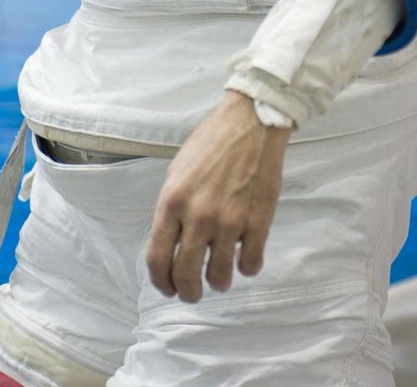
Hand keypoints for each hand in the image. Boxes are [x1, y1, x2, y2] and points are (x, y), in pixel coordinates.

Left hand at [146, 90, 291, 303]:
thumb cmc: (211, 143)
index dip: (160, 281)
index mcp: (172, 201)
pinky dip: (247, 268)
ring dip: (218, 282)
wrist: (251, 124)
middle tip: (192, 292)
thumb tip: (170, 242)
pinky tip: (245, 258)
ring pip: (219, 276)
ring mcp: (230, 221)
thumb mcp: (177, 172)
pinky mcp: (259, 222)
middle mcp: (198, 215)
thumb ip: (173, 208)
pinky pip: (250, 264)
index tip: (167, 286)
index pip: (157, 258)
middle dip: (187, 292)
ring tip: (219, 276)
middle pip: (185, 275)